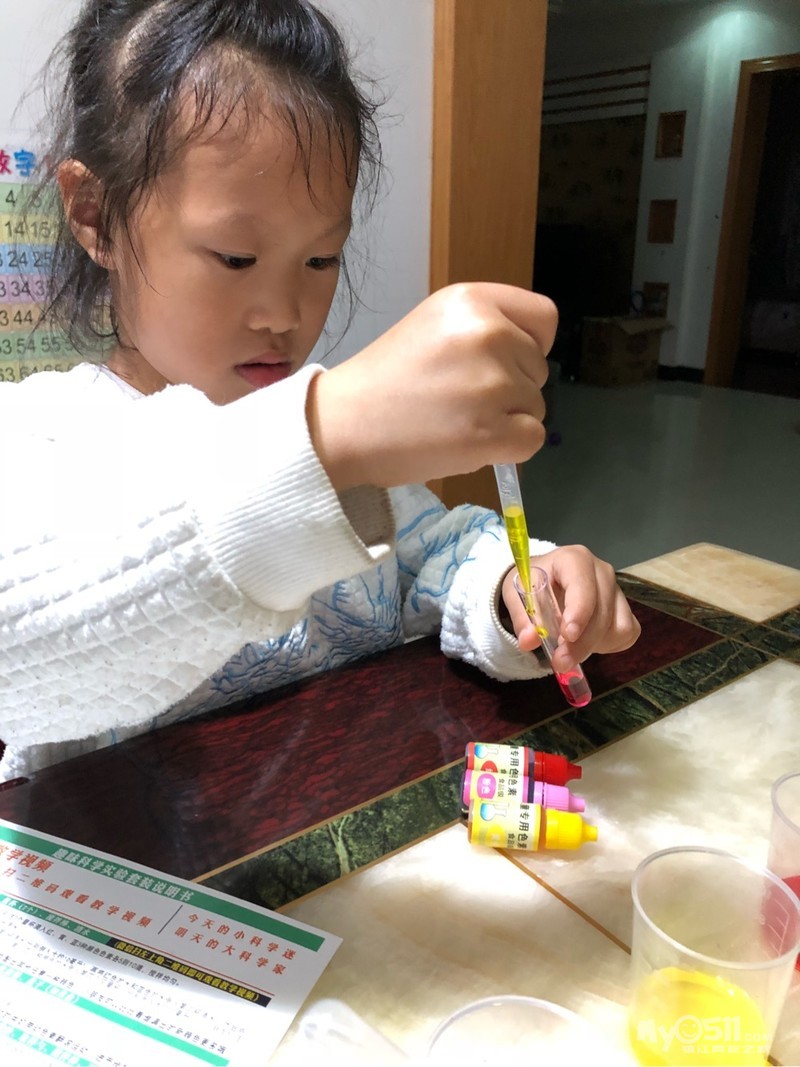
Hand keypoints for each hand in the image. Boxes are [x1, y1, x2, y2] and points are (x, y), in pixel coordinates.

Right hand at [307, 282, 556, 488]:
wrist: (343, 425)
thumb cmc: (385, 380)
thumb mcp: (434, 326)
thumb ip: (482, 329)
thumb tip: (526, 357)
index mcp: (471, 300)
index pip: (544, 317)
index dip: (529, 345)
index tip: (501, 363)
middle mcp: (488, 333)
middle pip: (539, 367)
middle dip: (512, 387)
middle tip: (459, 399)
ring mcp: (491, 383)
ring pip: (536, 406)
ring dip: (506, 420)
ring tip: (455, 420)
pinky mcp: (491, 431)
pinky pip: (532, 439)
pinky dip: (509, 449)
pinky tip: (469, 443)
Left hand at [501, 545, 640, 670]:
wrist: (546, 581)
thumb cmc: (533, 583)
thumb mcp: (517, 593)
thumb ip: (522, 617)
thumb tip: (529, 640)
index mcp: (574, 559)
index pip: (583, 585)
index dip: (578, 612)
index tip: (568, 636)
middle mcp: (602, 572)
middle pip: (601, 613)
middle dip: (581, 643)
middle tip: (560, 662)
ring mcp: (617, 591)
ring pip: (617, 627)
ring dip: (593, 646)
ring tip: (569, 648)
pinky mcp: (625, 609)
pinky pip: (626, 634)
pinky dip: (607, 646)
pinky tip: (587, 643)